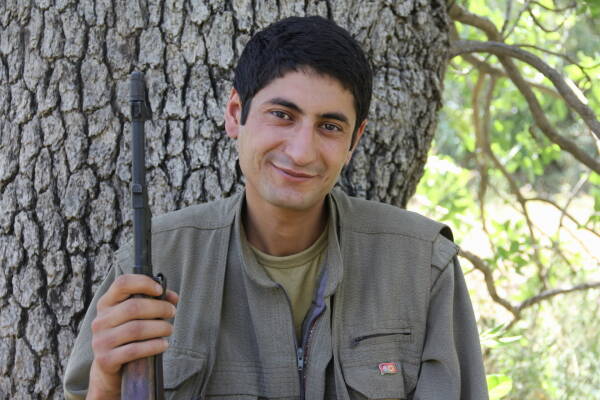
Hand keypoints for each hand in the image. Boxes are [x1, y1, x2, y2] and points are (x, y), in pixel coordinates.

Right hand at [86, 274, 178, 399]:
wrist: (108, 366)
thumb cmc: (127, 334)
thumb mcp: (134, 316)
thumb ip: (152, 302)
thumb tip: (173, 297)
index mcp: (106, 303)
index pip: (122, 283)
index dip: (143, 283)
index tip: (160, 290)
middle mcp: (101, 320)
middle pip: (133, 307)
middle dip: (159, 308)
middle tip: (172, 312)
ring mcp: (101, 340)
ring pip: (135, 329)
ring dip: (159, 328)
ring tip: (169, 329)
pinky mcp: (106, 359)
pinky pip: (134, 350)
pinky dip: (153, 346)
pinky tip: (164, 344)